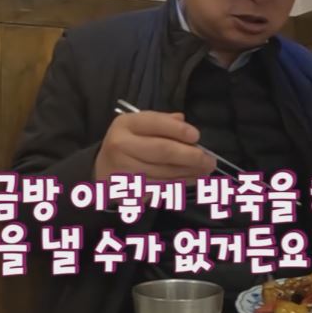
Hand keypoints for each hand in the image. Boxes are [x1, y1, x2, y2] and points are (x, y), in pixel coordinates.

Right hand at [94, 111, 215, 185]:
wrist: (102, 171)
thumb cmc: (128, 144)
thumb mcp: (139, 126)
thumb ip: (162, 122)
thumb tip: (184, 122)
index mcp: (125, 124)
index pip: (155, 123)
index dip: (178, 130)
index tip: (196, 136)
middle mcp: (121, 145)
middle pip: (163, 151)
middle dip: (191, 156)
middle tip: (210, 160)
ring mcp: (123, 170)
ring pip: (165, 172)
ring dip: (190, 173)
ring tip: (205, 171)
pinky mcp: (129, 190)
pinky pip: (161, 187)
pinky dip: (180, 184)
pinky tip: (192, 179)